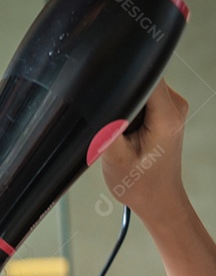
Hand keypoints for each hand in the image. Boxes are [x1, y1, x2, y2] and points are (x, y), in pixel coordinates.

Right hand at [100, 78, 190, 225]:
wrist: (157, 198)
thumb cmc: (140, 184)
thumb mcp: (113, 156)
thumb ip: (108, 124)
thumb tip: (100, 101)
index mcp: (166, 117)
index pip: (146, 76)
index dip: (122, 81)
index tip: (110, 100)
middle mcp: (175, 108)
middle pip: (143, 79)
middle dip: (122, 96)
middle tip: (114, 125)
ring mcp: (173, 108)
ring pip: (142, 87)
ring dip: (126, 104)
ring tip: (121, 131)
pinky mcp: (167, 112)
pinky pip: (145, 97)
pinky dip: (131, 109)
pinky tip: (126, 130)